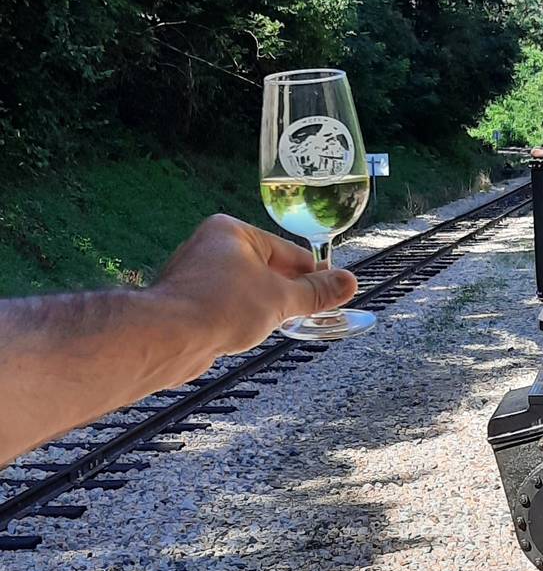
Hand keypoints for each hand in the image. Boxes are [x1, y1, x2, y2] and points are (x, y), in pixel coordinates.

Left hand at [153, 214, 357, 356]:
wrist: (167, 338)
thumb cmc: (219, 306)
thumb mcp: (281, 298)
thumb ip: (316, 292)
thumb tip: (349, 283)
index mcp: (232, 231)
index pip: (288, 251)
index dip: (312, 273)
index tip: (330, 290)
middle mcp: (211, 246)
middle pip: (267, 269)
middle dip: (287, 291)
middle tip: (310, 311)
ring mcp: (196, 274)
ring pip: (247, 289)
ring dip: (264, 306)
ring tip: (278, 324)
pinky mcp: (186, 302)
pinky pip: (227, 305)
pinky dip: (242, 317)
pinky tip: (248, 332)